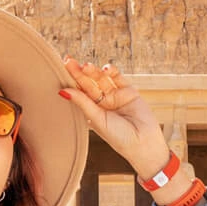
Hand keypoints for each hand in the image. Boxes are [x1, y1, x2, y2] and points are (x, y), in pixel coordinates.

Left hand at [58, 59, 172, 180]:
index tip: (63, 67)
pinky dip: (113, 72)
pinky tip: (106, 69)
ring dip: (95, 71)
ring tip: (86, 66)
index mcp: (92, 111)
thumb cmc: (119, 138)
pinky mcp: (130, 92)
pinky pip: (119, 78)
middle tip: (69, 61)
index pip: (80, 92)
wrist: (143, 144)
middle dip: (80, 72)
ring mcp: (116, 96)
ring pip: (103, 79)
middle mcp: (103, 102)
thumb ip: (83, 103)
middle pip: (89, 83)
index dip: (72, 80)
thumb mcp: (97, 119)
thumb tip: (63, 91)